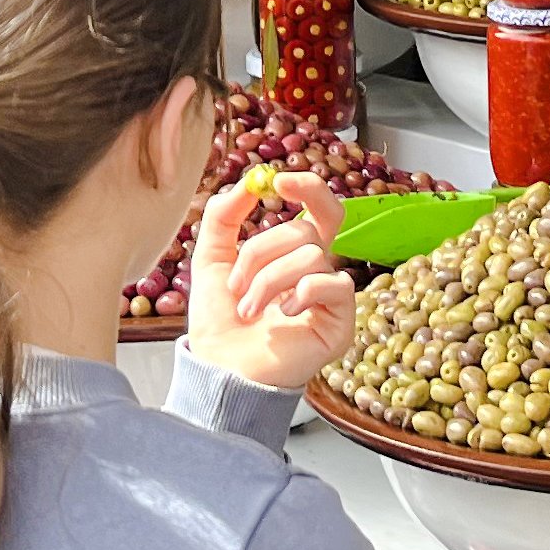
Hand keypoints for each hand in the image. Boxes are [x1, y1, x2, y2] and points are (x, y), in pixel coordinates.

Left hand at [183, 169, 354, 394]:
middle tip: (237, 274)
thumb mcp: (209, 258)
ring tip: (246, 309)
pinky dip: (299, 294)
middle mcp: (316, 271)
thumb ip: (223, 216)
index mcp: (292, 254)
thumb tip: (247, 182)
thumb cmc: (217, 322)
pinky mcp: (340, 324)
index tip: (278, 181)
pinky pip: (332, 284)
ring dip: (266, 281)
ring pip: (311, 256)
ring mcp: (330, 298)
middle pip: (311, 226)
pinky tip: (282, 316)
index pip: (318, 208)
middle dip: (263, 248)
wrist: (217, 368)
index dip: (307, 188)